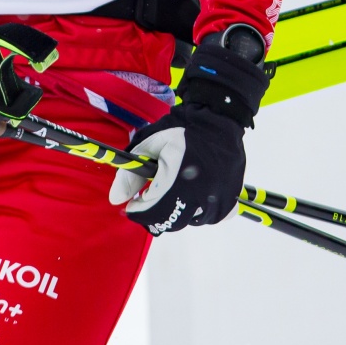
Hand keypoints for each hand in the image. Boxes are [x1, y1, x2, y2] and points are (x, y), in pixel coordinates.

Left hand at [109, 104, 244, 232]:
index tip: (133, 203)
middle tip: (151, 196)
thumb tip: (115, 199)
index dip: (137, 210)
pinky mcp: (230, 203)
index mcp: (179, 182)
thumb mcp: (149, 147)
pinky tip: (194, 194)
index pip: (152, 213)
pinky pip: (208, 217)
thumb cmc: (181, 134)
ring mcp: (218, 202)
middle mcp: (201, 197)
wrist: (217, 123)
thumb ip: (130, 175)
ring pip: (189, 221)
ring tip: (174, 190)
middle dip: (155, 212)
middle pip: (170, 221)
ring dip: (177, 211)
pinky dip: (198, 211)